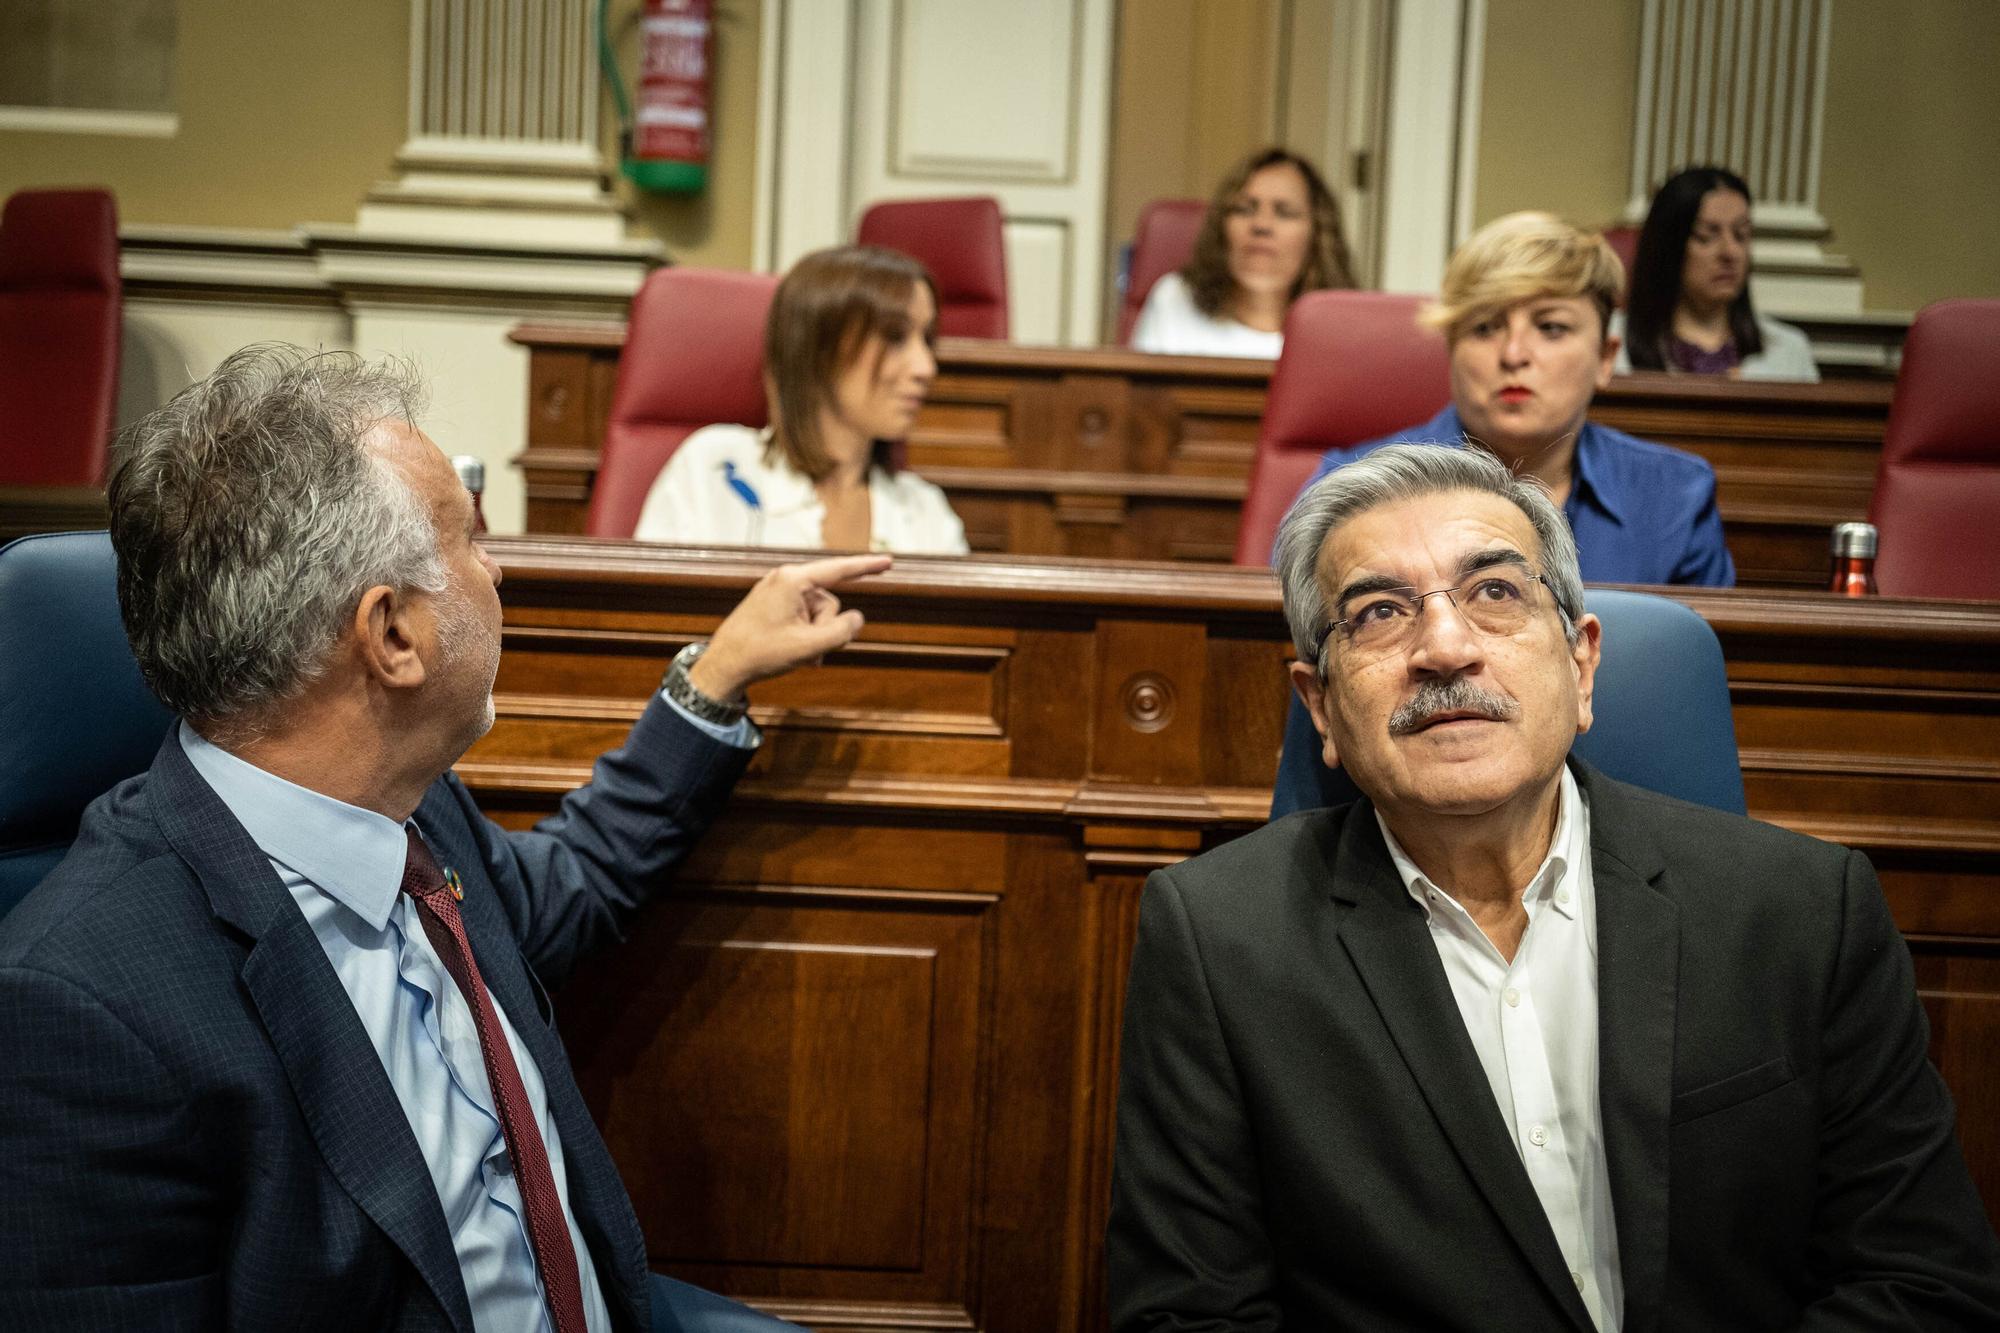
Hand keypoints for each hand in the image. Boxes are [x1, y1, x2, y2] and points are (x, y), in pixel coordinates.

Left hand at [688, 552, 891, 700]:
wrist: (724, 665)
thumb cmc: (761, 653)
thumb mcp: (809, 646)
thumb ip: (841, 631)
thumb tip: (857, 618)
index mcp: (793, 580)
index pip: (839, 570)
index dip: (868, 567)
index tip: (889, 562)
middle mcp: (785, 580)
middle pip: (830, 602)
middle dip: (827, 629)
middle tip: (810, 652)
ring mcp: (778, 592)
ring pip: (818, 614)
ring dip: (816, 636)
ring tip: (800, 655)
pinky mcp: (774, 605)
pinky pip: (803, 617)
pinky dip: (805, 635)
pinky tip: (796, 652)